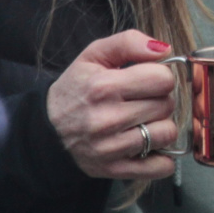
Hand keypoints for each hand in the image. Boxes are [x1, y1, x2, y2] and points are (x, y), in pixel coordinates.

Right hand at [47, 30, 180, 180]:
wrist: (46, 130)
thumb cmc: (75, 89)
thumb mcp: (93, 55)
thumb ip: (129, 42)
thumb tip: (164, 49)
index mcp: (103, 87)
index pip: (162, 79)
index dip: (160, 76)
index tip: (148, 80)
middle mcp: (106, 119)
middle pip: (166, 105)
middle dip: (160, 99)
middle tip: (142, 100)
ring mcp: (111, 148)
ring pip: (167, 134)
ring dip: (161, 126)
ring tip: (143, 121)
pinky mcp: (114, 170)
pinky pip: (160, 167)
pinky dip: (162, 158)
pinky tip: (148, 145)